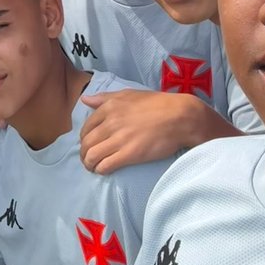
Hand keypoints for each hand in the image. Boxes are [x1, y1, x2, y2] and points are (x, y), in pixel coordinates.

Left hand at [80, 90, 202, 172]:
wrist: (180, 117)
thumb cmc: (157, 104)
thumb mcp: (129, 94)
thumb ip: (104, 97)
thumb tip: (84, 100)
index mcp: (109, 107)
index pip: (86, 127)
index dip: (84, 139)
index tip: (88, 144)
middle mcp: (111, 123)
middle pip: (86, 143)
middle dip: (84, 154)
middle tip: (88, 159)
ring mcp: (119, 139)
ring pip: (92, 156)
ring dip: (89, 164)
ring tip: (93, 168)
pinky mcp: (129, 154)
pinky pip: (105, 165)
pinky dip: (101, 170)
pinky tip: (104, 171)